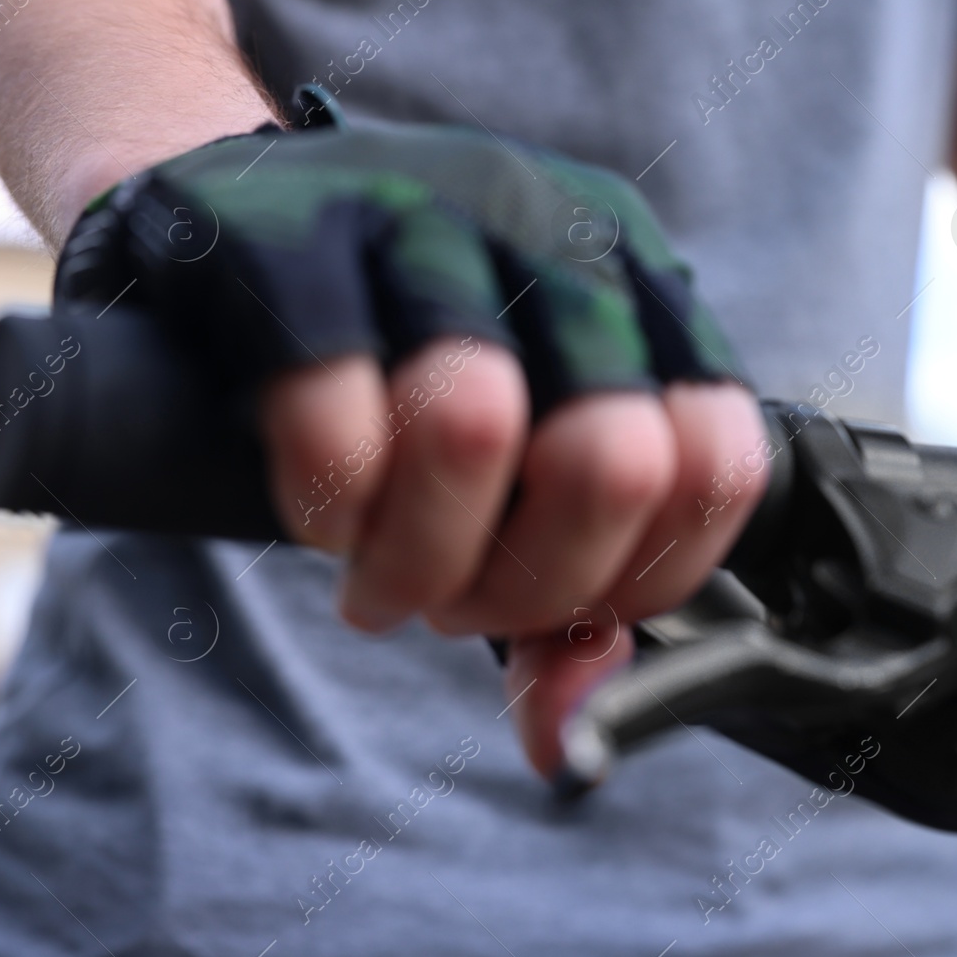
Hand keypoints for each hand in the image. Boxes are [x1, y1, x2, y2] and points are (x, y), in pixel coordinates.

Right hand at [58, 110, 767, 775]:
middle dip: (525, 586)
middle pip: (610, 460)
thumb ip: (566, 602)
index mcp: (645, 288)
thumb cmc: (406, 362)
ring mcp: (431, 214)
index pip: (719, 460)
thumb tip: (573, 741)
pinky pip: (332, 411)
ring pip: (474, 425)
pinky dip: (325, 509)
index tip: (568, 605)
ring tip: (377, 578)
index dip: (647, 574)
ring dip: (417, 562)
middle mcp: (560, 236)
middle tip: (454, 605)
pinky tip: (319, 516)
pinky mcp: (295, 231)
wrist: (237, 217)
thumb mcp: (516, 467)